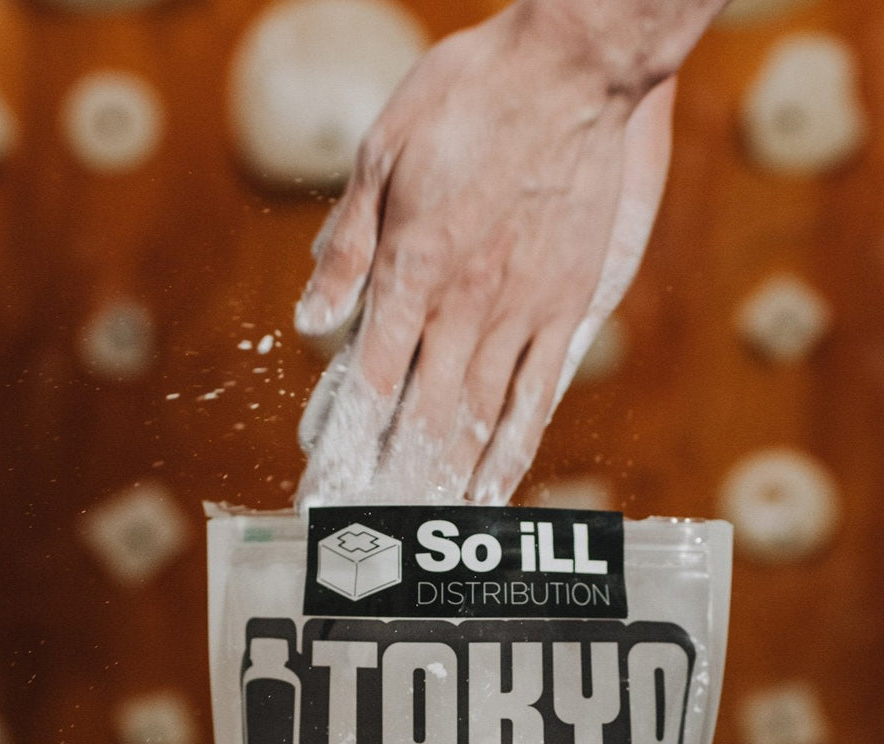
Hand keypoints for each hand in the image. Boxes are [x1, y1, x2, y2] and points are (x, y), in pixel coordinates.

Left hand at [294, 3, 675, 507]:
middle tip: (368, 535)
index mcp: (412, 269)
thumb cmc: (471, 95)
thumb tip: (311, 322)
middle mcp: (465, 305)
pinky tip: (493, 490)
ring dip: (446, 481)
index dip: (344, 444)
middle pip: (420, 416)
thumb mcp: (383, 151)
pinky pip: (539, 395)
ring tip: (423, 534)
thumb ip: (349, 244)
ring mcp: (523, 312)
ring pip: (478, 418)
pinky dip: (513, 449)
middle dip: (389, 482)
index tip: (323, 491)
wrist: (572, 67)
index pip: (368, 381)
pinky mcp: (568, 309)